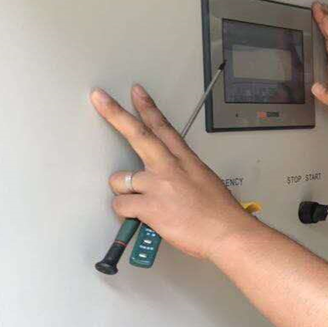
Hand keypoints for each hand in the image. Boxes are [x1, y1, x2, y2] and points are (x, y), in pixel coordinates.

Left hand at [92, 84, 259, 260]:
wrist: (227, 233)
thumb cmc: (221, 214)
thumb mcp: (207, 183)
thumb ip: (184, 176)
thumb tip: (169, 181)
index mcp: (186, 161)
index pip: (163, 128)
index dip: (148, 108)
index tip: (137, 94)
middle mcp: (170, 168)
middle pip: (137, 134)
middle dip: (115, 113)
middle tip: (100, 98)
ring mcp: (158, 185)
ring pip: (121, 179)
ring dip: (126, 192)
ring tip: (143, 204)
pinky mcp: (149, 206)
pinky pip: (121, 205)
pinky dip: (128, 214)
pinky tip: (142, 218)